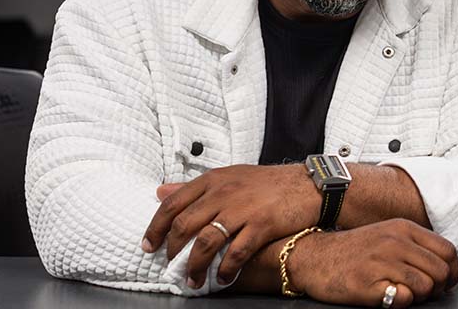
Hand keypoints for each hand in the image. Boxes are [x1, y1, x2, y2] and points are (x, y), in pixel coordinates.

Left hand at [142, 164, 319, 287]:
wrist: (308, 185)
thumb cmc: (269, 183)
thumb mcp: (229, 176)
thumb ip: (195, 187)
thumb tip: (161, 191)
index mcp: (213, 180)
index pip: (172, 204)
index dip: (156, 227)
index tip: (149, 245)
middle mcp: (224, 193)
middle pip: (185, 225)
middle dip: (173, 251)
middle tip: (170, 266)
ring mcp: (242, 209)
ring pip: (206, 242)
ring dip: (195, 266)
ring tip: (193, 280)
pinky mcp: (261, 224)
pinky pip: (236, 253)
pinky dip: (226, 269)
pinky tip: (223, 278)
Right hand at [290, 219, 457, 306]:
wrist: (314, 257)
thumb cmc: (355, 250)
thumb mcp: (388, 234)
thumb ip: (416, 245)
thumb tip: (445, 265)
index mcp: (404, 228)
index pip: (447, 250)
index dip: (453, 270)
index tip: (447, 281)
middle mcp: (395, 242)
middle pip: (441, 271)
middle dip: (439, 287)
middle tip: (426, 292)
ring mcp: (381, 262)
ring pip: (426, 286)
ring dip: (420, 296)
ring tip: (405, 293)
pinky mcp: (368, 284)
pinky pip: (404, 298)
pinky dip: (402, 302)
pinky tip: (390, 295)